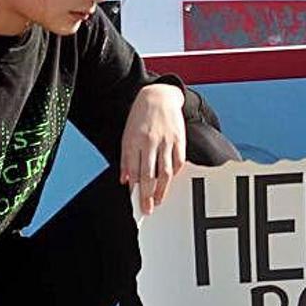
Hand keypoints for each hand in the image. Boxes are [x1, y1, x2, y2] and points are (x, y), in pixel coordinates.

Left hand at [122, 84, 185, 214]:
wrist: (159, 95)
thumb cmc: (140, 117)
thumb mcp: (127, 135)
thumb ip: (126, 159)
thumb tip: (126, 180)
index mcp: (134, 141)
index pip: (134, 171)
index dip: (135, 190)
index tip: (136, 203)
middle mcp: (150, 142)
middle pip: (149, 175)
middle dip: (148, 195)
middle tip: (148, 210)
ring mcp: (166, 141)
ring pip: (165, 172)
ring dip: (162, 189)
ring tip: (159, 200)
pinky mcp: (179, 139)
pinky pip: (178, 161)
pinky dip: (174, 173)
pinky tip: (171, 181)